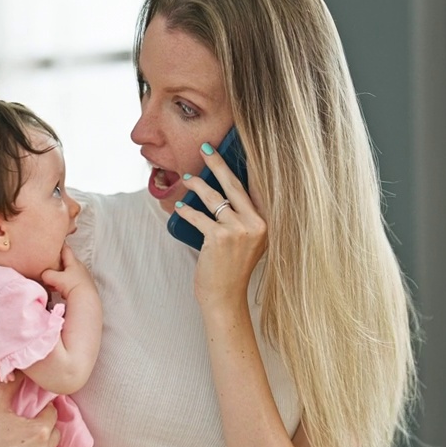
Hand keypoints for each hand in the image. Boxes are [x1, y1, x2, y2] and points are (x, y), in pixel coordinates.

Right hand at [40, 245, 94, 300]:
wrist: (86, 300)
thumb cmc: (72, 286)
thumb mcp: (55, 278)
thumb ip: (47, 274)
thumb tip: (43, 275)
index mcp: (73, 262)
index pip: (66, 249)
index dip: (60, 244)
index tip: (55, 240)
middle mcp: (80, 268)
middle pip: (68, 261)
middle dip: (59, 262)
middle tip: (50, 264)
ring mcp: (83, 277)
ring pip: (69, 272)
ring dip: (62, 275)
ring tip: (54, 281)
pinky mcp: (84, 287)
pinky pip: (72, 282)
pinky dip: (66, 284)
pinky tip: (62, 290)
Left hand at [170, 143, 267, 308]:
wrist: (225, 298)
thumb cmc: (232, 269)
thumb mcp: (248, 242)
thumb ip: (243, 219)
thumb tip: (223, 191)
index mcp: (266, 223)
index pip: (255, 187)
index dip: (245, 166)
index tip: (233, 148)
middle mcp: (256, 224)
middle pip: (234, 185)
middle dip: (217, 163)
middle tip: (205, 148)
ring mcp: (238, 230)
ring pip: (213, 198)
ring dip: (197, 185)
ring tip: (186, 179)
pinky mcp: (219, 238)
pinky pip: (198, 216)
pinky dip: (186, 211)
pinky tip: (180, 207)